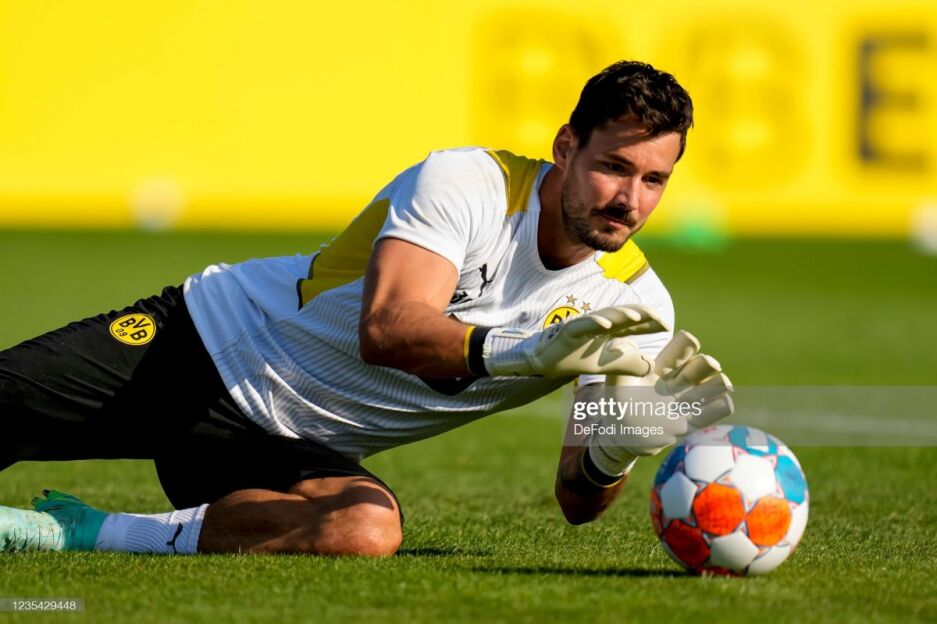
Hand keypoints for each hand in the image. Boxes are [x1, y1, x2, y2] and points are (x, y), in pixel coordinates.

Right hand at [483, 305, 668, 376]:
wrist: (545, 363)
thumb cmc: (575, 359)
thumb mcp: (606, 366)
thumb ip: (627, 364)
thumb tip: (650, 367)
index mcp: (609, 331)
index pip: (633, 325)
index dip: (649, 324)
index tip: (667, 326)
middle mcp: (599, 324)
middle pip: (624, 316)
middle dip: (642, 314)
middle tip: (660, 318)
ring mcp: (585, 324)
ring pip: (607, 316)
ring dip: (622, 314)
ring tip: (638, 316)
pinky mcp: (570, 330)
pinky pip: (584, 324)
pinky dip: (595, 323)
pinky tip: (606, 326)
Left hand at [585, 330, 733, 473]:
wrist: (622, 433)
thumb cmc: (620, 401)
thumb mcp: (617, 379)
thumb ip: (621, 361)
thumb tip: (621, 342)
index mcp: (664, 367)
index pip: (682, 348)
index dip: (686, 345)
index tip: (687, 341)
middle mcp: (680, 382)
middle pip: (703, 365)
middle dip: (706, 364)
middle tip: (705, 366)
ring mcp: (688, 402)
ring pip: (715, 386)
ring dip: (718, 384)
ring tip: (717, 385)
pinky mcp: (692, 423)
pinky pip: (715, 412)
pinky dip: (721, 406)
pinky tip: (722, 403)